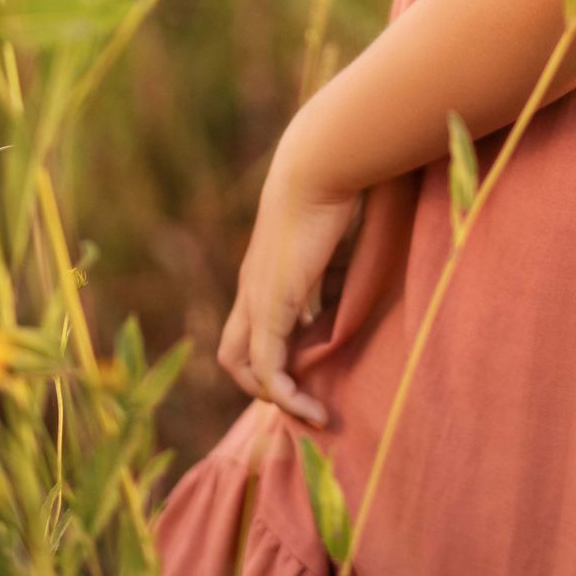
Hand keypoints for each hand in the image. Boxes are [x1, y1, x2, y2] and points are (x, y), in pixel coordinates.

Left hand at [216, 135, 360, 428]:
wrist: (322, 165)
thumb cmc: (340, 191)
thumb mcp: (339, 247)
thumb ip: (335, 280)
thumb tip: (340, 311)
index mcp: (266, 272)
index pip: (257, 328)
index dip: (280, 355)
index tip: (318, 370)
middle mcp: (251, 288)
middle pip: (234, 354)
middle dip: (265, 384)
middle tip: (305, 397)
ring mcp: (254, 297)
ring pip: (241, 365)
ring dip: (273, 394)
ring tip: (310, 410)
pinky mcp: (269, 305)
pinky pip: (265, 365)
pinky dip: (284, 392)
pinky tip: (311, 406)